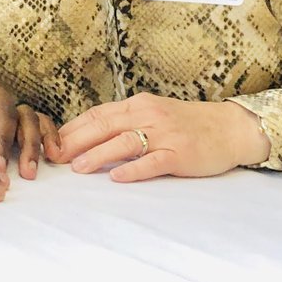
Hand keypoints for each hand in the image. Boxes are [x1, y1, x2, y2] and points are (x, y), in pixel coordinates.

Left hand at [50, 93, 269, 181]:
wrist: (229, 128)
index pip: (98, 113)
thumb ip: (126, 122)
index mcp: (138, 105)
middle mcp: (148, 115)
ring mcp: (164, 134)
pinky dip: (133, 169)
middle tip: (55, 156)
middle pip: (104, 125)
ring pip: (124, 142)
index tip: (51, 141)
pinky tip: (117, 177)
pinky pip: (152, 161)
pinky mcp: (180, 154)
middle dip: (76, 141)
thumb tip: (90, 135)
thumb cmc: (187, 124)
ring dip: (98, 154)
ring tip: (78, 168)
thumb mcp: (153, 114)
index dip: (73, 128)